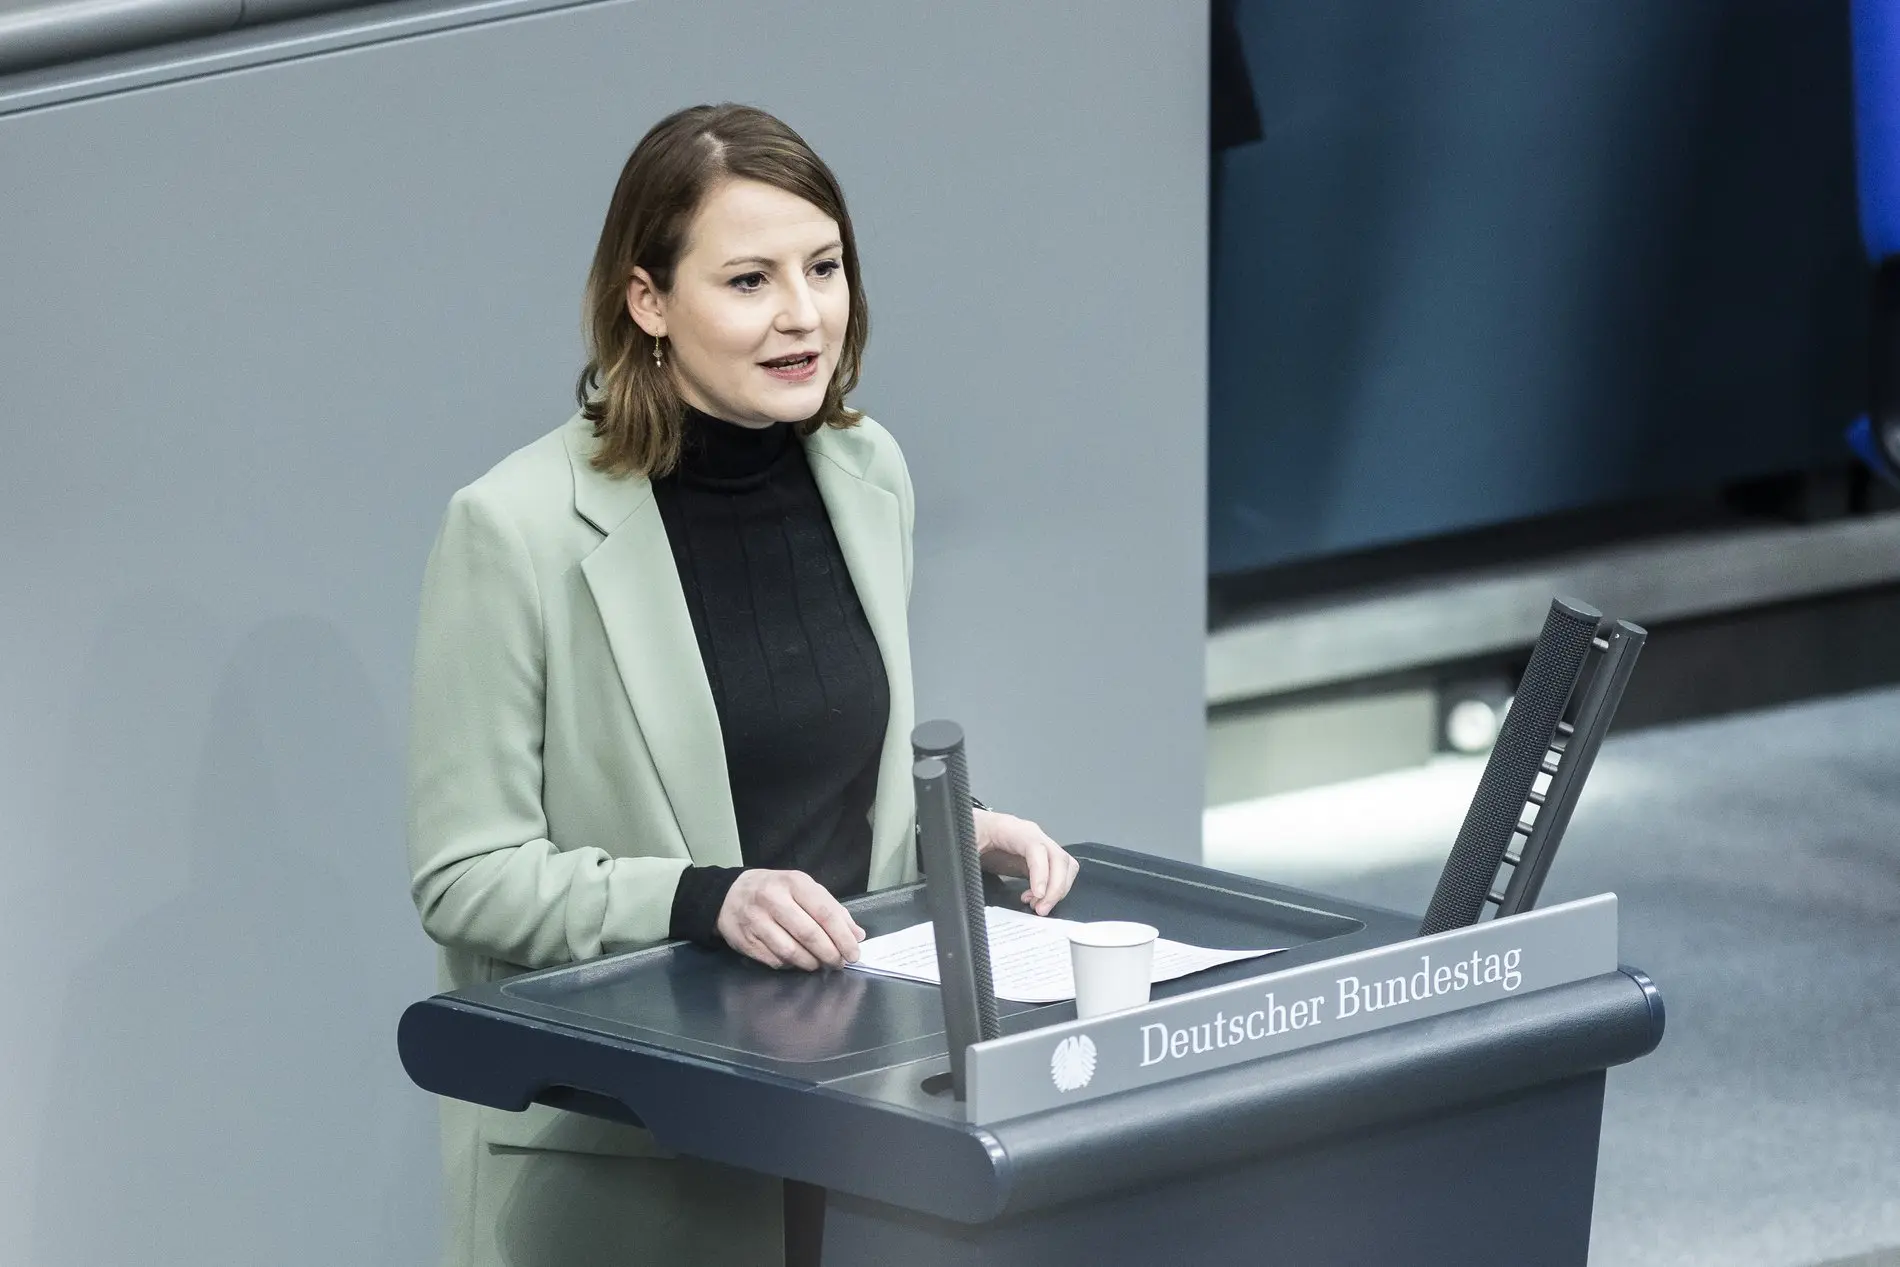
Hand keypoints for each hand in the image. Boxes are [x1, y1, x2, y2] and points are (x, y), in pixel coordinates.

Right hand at [716, 870, 866, 970]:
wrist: (730, 894)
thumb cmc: (776, 891)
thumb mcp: (804, 889)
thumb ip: (832, 910)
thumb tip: (857, 935)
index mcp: (794, 883)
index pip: (825, 913)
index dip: (843, 937)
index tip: (854, 953)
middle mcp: (773, 900)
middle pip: (809, 934)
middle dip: (830, 954)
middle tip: (839, 963)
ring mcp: (756, 921)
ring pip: (791, 952)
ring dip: (812, 963)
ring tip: (820, 964)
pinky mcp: (746, 941)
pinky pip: (776, 961)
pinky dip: (792, 965)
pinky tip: (798, 961)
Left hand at [973, 809, 1079, 915]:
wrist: (966, 825)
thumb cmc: (966, 832)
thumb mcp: (963, 845)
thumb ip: (969, 860)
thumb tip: (969, 885)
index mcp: (1012, 828)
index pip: (1037, 848)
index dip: (1041, 872)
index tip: (1038, 895)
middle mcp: (1031, 834)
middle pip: (1059, 857)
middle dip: (1056, 887)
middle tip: (1041, 909)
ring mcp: (1037, 845)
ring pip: (1064, 865)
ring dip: (1059, 889)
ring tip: (1039, 906)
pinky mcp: (1037, 858)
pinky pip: (1058, 871)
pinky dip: (1054, 888)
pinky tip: (1035, 898)